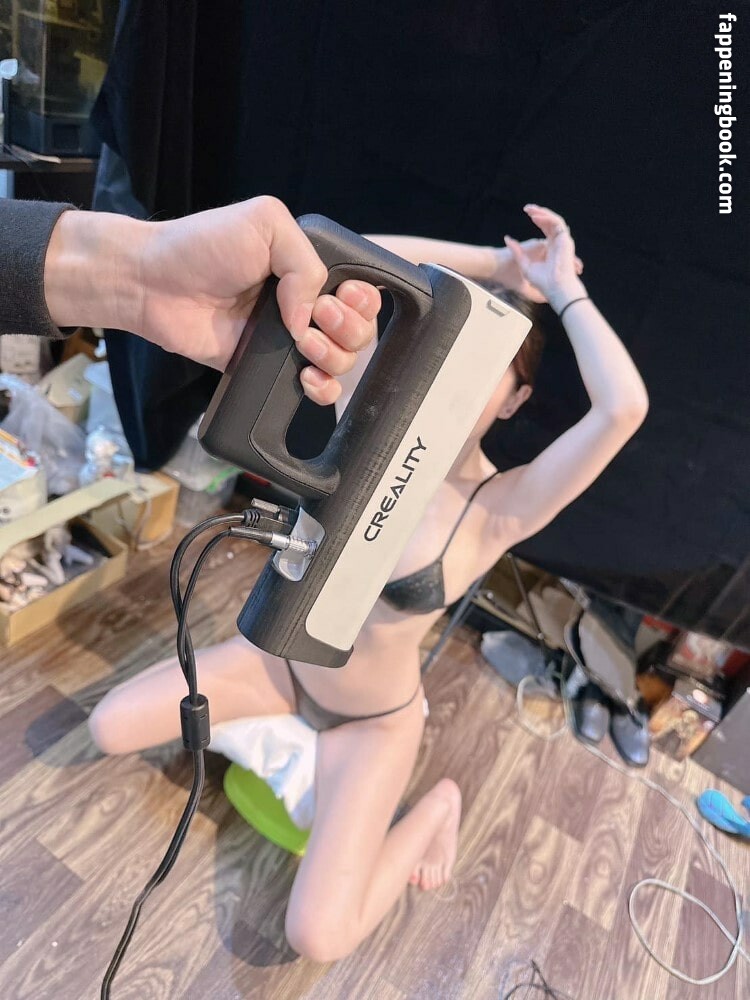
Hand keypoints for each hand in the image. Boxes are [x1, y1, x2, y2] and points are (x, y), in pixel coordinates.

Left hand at [44, 197, 380, 405]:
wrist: (155, 284)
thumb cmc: (204, 245)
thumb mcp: (266, 224)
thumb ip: (306, 263)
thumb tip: (311, 318)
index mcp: (310, 267)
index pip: (362, 291)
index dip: (363, 299)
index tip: (341, 296)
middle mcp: (306, 304)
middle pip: (361, 329)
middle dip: (350, 326)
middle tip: (319, 315)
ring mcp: (291, 340)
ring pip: (344, 361)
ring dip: (335, 355)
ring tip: (303, 344)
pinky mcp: (271, 370)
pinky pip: (316, 389)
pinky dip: (323, 388)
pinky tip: (306, 376)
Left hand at [502, 205, 585, 309]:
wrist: (554, 287)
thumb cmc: (543, 281)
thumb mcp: (525, 264)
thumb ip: (517, 251)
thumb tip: (507, 239)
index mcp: (551, 248)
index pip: (545, 228)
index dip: (537, 219)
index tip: (527, 213)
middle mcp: (558, 242)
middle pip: (549, 222)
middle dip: (539, 213)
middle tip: (527, 208)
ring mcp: (563, 240)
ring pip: (554, 220)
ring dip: (543, 213)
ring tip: (531, 210)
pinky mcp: (565, 240)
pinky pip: (557, 224)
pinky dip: (548, 218)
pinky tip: (537, 217)